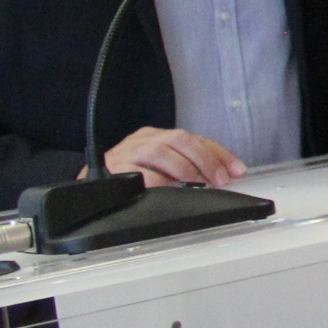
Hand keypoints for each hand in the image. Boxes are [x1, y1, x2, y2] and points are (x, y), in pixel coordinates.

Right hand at [102, 127, 245, 187]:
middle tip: (220, 179)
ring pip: (161, 151)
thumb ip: (186, 170)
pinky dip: (159, 181)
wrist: (89, 190)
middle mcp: (143, 140)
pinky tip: (171, 189)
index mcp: (157, 137)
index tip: (238, 170)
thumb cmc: (129, 180)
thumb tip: (220, 177)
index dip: (219, 154)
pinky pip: (140, 173)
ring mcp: (127, 152)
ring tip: (199, 183)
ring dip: (185, 168)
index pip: (195, 139)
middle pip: (180, 139)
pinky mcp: (113, 169)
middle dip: (205, 159)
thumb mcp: (161, 170)